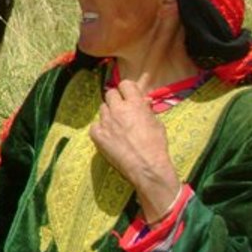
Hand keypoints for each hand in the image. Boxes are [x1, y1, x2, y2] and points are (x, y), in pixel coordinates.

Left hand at [89, 80, 179, 222]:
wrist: (146, 167)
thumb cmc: (156, 146)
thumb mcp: (156, 124)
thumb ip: (146, 110)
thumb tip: (143, 101)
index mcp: (135, 104)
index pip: (125, 84)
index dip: (127, 89)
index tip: (128, 95)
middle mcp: (118, 109)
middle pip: (110, 94)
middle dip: (116, 100)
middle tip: (121, 109)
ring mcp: (106, 122)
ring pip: (102, 109)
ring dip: (109, 114)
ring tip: (117, 125)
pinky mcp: (97, 135)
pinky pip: (95, 125)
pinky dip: (100, 128)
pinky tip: (108, 136)